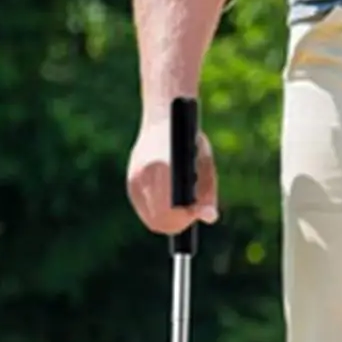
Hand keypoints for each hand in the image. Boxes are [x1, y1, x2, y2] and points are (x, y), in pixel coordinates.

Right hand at [127, 115, 219, 234]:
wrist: (163, 118)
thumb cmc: (189, 141)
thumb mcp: (205, 165)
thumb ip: (208, 193)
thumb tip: (210, 218)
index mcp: (163, 169)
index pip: (171, 212)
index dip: (185, 219)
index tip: (194, 213)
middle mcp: (144, 176)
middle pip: (159, 220)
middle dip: (176, 223)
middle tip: (190, 213)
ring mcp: (134, 180)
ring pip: (151, 218)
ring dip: (167, 218)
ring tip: (181, 204)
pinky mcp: (131, 183)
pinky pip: (145, 210)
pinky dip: (157, 210)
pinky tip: (168, 198)